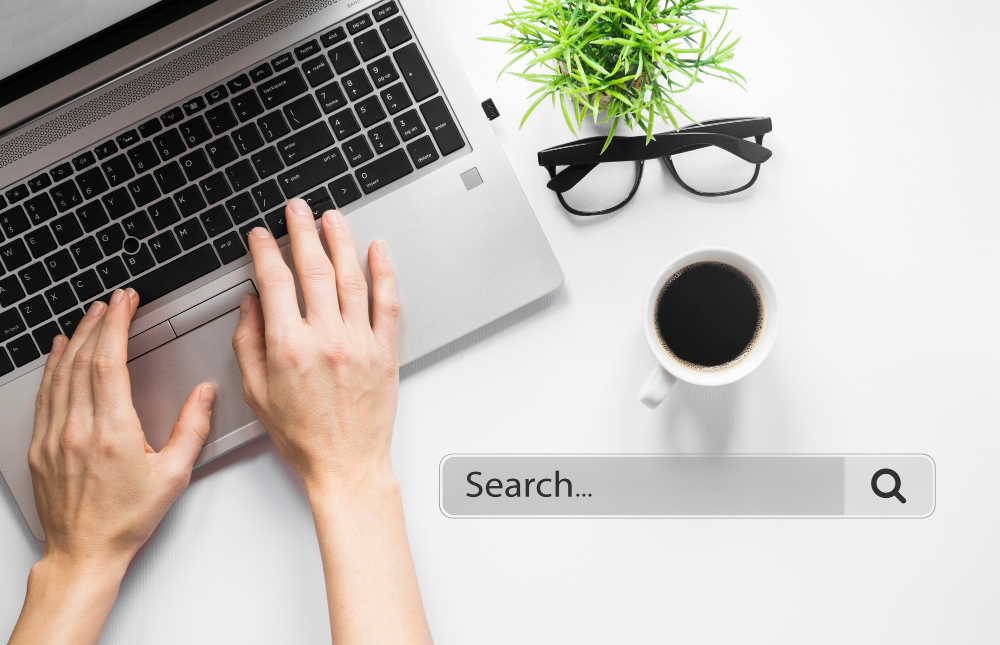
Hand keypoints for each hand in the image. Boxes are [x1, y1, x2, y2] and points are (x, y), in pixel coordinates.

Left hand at [12, 288, 215, 644]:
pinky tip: (61, 352)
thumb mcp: (174, 475)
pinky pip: (45, 395)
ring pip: (61, 373)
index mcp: (113, 433)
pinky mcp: (39, 446)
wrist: (83, 552)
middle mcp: (78, 430)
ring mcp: (53, 437)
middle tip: (113, 302)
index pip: (109, 363)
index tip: (125, 303)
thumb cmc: (126, 520)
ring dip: (76, 339)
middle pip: (83, 360)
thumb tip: (205, 394)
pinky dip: (53, 367)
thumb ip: (192, 429)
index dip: (117, 325)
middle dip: (100, 323)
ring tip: (90, 316)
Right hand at [232, 198, 399, 496]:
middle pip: (314, 270)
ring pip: (351, 278)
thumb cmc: (302, 436)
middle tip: (297, 209)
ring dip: (340, 241)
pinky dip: (383, 272)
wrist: (345, 464)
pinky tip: (377, 250)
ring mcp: (360, 342)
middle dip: (302, 232)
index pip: (275, 282)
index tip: (260, 236)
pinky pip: (387, 303)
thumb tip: (251, 304)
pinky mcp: (385, 351)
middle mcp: (326, 339)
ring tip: (332, 218)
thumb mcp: (257, 393)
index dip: (265, 252)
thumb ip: (248, 343)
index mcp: (289, 347)